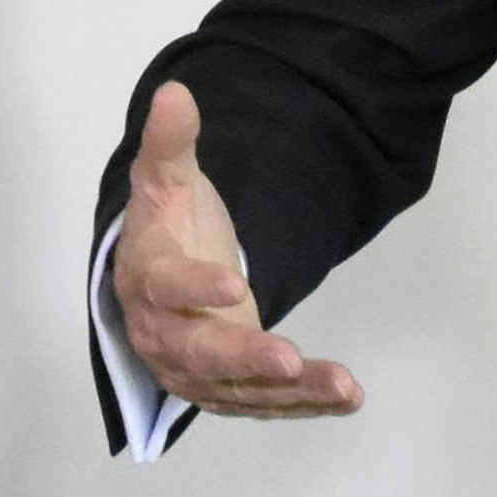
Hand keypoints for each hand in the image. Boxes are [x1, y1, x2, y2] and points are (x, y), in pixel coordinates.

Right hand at [110, 81, 361, 421]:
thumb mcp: (166, 180)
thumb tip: (174, 93)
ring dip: (292, 391)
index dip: (196, 288)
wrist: (155, 280)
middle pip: (198, 353)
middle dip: (244, 357)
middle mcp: (165, 336)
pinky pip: (265, 403)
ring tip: (344, 385)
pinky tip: (348, 395)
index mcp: (147, 280)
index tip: (235, 282)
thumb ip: (171, 142)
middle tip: (289, 359)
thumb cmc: (167, 229)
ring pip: (240, 388)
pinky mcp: (227, 391)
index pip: (166, 287)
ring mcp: (195, 371)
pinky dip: (306, 404)